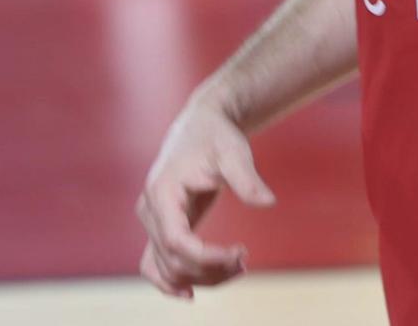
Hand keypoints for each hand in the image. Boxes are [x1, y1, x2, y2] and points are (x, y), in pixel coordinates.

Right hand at [136, 93, 275, 298]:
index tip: (239, 254)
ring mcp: (150, 220)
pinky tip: (192, 293)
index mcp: (162, 191)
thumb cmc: (217, 135)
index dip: (206, 257)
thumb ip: (247, 179)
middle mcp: (149, 210)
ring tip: (237, 269)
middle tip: (245, 261)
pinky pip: (157, 263)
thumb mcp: (235, 152)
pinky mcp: (160, 225)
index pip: (175, 240)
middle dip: (209, 269)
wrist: (201, 123)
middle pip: (171, 259)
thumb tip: (268, 202)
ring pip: (165, 267)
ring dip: (198, 277)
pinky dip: (172, 281)